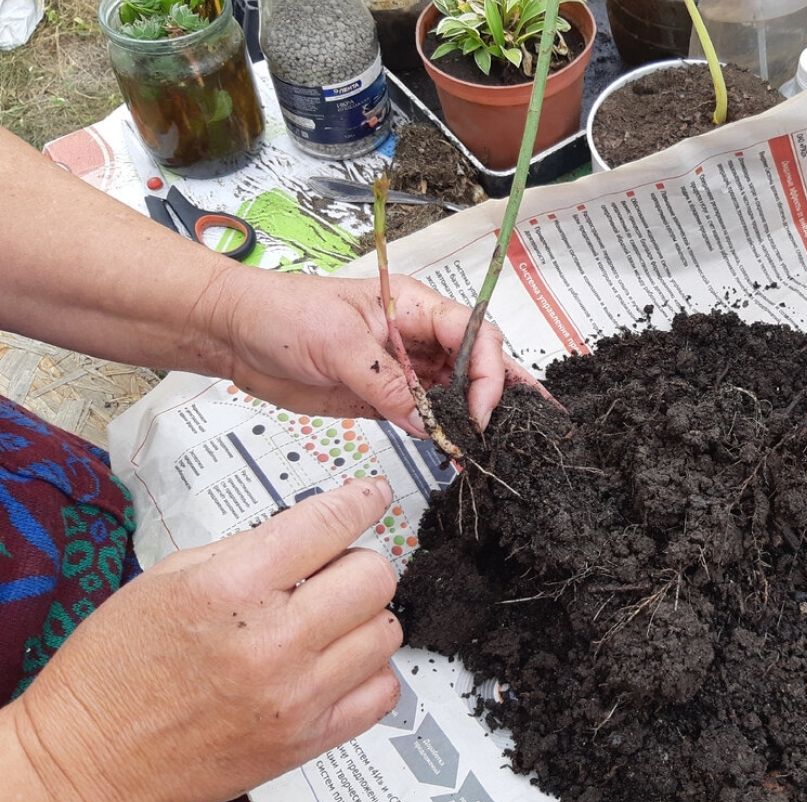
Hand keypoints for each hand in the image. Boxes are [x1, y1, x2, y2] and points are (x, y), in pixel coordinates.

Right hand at [3, 478, 401, 801]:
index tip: (372, 495)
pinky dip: (367, 673)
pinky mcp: (307, 740)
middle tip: (329, 573)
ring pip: (385, 632)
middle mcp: (272, 643)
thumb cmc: (116, 667)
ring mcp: (296, 696)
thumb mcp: (169, 578)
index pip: (327, 525)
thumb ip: (249, 550)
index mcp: (231, 589)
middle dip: (355, 563)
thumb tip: (314, 529)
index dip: (360, 501)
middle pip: (374, 577)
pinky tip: (334, 666)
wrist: (87, 759)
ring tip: (324, 624)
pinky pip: (382, 692)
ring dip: (362, 619)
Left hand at [215, 268, 539, 433]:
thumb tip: (425, 421)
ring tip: (501, 446)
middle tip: (532, 423)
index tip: (479, 411)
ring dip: (475, 418)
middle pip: (475, 362)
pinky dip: (444, 434)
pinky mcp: (384, 399)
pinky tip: (460, 451)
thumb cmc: (283, 316)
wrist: (236, 334)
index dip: (487, 371)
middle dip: (503, 391)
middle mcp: (416, 337)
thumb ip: (385, 382)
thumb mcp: (336, 344)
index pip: (472, 334)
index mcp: (412, 306)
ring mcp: (402, 370)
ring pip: (455, 393)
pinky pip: (424, 416)